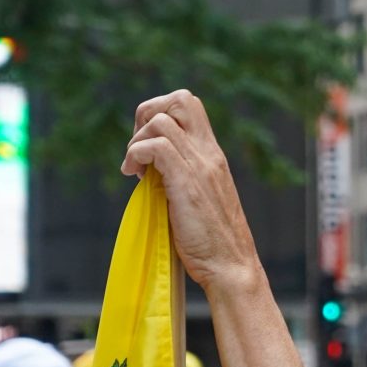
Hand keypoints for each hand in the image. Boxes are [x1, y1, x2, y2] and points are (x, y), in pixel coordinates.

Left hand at [121, 90, 258, 287]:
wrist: (232, 267)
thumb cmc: (213, 243)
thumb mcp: (200, 199)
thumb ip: (182, 178)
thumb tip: (151, 171)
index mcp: (213, 155)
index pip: (189, 105)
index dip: (158, 114)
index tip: (146, 147)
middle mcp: (209, 154)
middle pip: (180, 99)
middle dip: (147, 114)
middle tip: (138, 149)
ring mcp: (200, 167)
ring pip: (161, 120)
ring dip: (136, 140)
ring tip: (134, 170)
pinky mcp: (187, 183)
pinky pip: (156, 147)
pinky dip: (136, 155)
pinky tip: (134, 177)